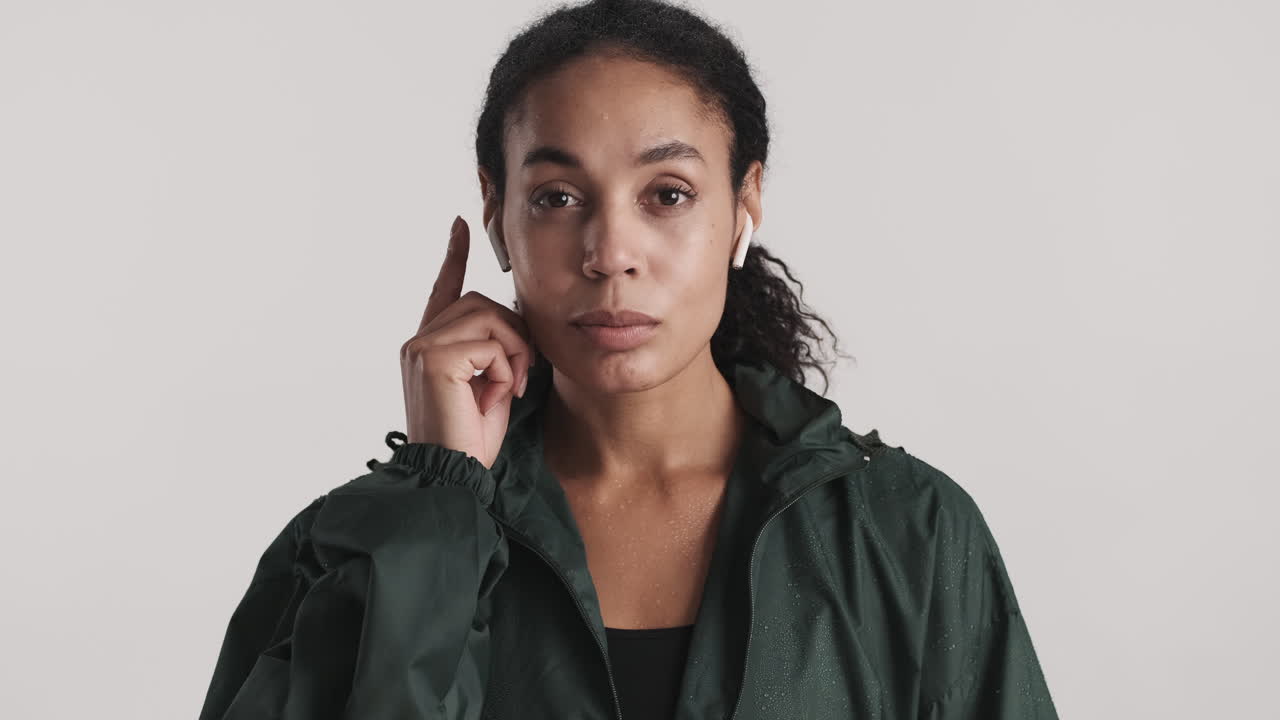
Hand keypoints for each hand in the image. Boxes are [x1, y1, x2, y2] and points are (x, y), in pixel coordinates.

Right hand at [400, 215, 535, 468]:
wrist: (452, 476)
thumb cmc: (472, 441)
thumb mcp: (492, 386)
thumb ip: (496, 351)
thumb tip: (517, 324)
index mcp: (431, 346)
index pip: (444, 290)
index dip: (454, 256)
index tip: (460, 225)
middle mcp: (419, 341)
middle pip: (482, 302)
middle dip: (514, 334)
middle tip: (521, 376)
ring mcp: (422, 347)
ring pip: (489, 316)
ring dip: (514, 352)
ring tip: (511, 387)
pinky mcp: (433, 358)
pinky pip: (490, 343)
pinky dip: (507, 368)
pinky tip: (499, 394)